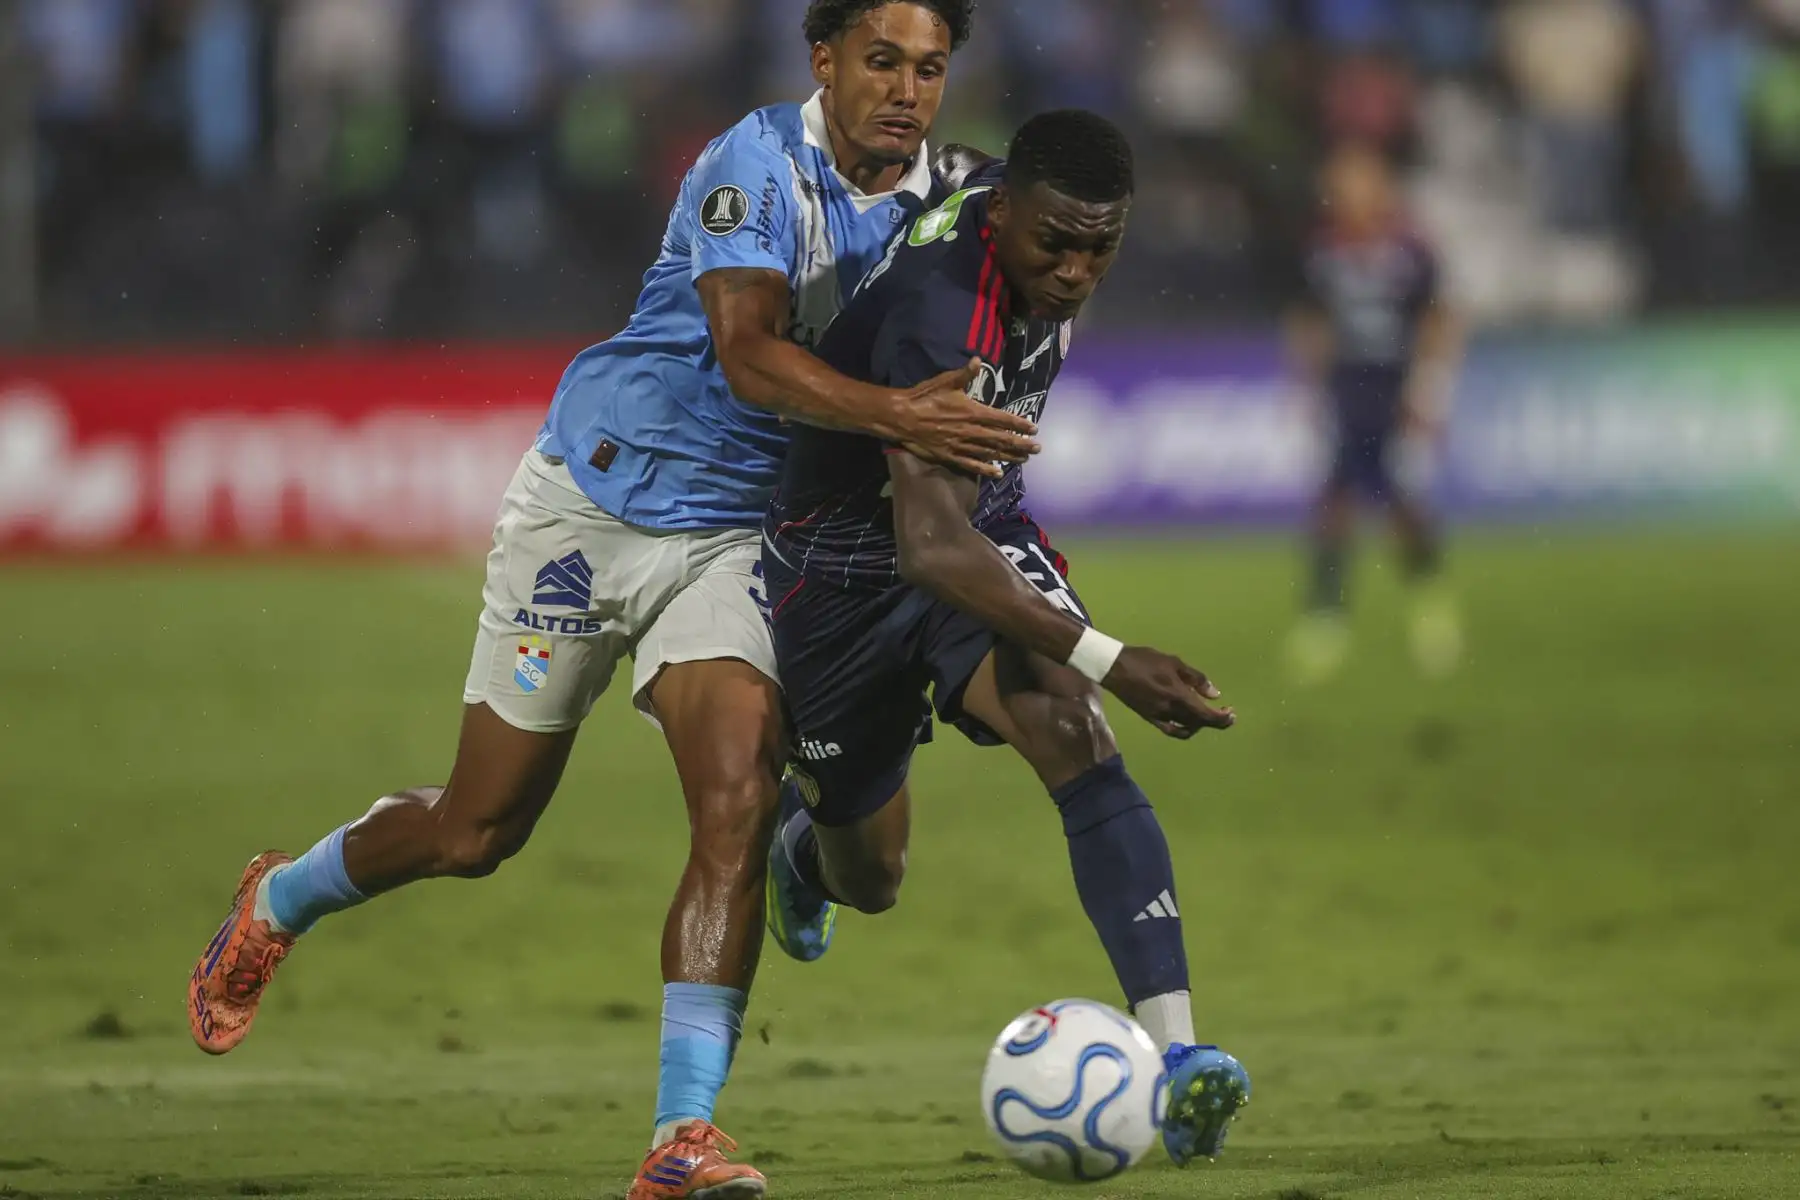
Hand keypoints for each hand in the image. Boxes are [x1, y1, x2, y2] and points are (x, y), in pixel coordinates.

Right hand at [893, 359, 1039, 478]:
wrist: (901, 417)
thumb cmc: (923, 397)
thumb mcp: (945, 381)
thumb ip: (965, 373)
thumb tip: (978, 360)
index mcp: (972, 411)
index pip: (1001, 419)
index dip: (1019, 423)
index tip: (1034, 428)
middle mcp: (970, 430)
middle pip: (1001, 439)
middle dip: (1021, 444)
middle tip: (1037, 448)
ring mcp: (961, 445)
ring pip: (990, 453)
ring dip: (1009, 456)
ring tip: (1025, 459)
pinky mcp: (950, 456)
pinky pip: (971, 464)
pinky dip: (986, 469)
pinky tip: (997, 473)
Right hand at [1101, 647, 1235, 738]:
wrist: (1115, 668)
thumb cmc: (1145, 660)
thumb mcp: (1174, 662)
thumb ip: (1196, 679)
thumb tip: (1215, 694)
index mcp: (1178, 696)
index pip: (1206, 715)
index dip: (1221, 719)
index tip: (1231, 714)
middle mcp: (1170, 711)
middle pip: (1199, 724)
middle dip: (1215, 721)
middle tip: (1225, 713)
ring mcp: (1159, 717)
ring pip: (1186, 729)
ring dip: (1200, 725)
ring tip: (1206, 715)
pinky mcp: (1149, 718)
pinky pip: (1171, 730)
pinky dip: (1183, 729)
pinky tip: (1187, 721)